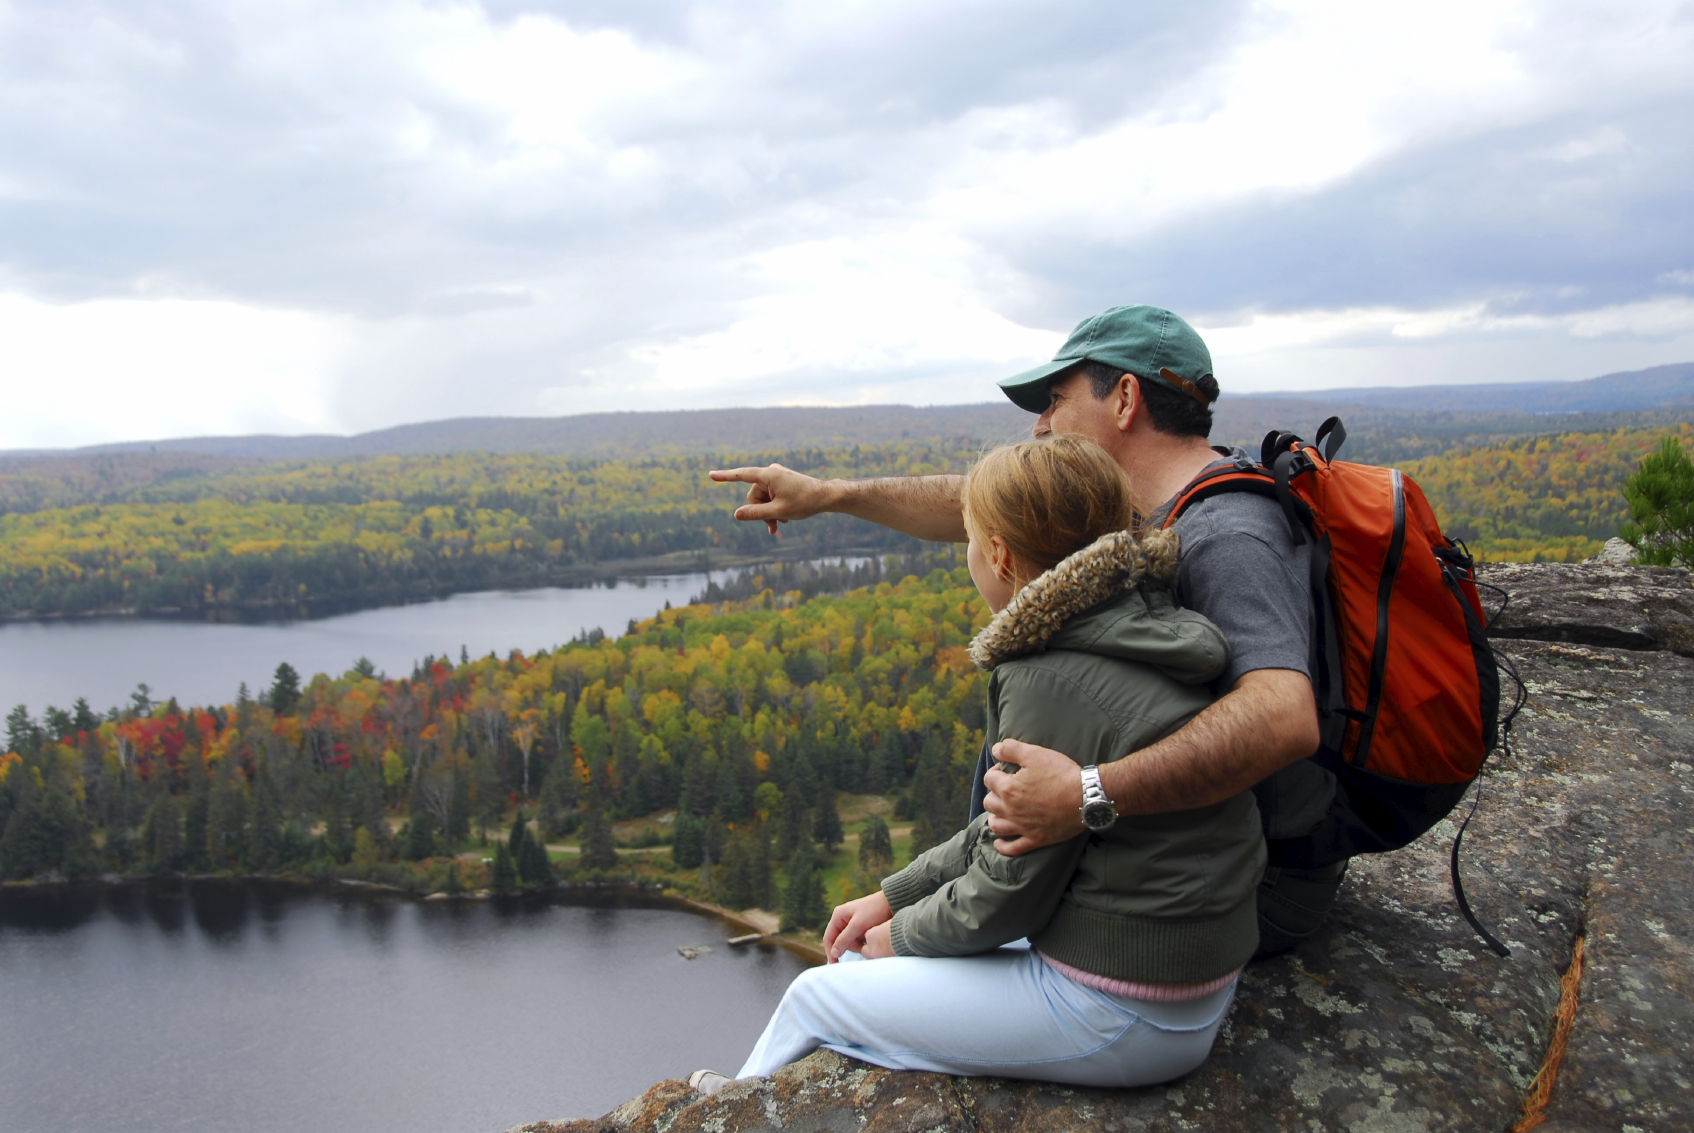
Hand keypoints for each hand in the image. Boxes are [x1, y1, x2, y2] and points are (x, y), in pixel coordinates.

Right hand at [708, 463, 832, 534]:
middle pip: (754, 495)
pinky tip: (784, 518)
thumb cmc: (805, 502)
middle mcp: (771, 473)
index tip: (710, 475)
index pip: (741, 475)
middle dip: (761, 511)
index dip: (725, 476)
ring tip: (783, 522)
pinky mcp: (782, 483)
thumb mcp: (778, 511)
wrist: (826, 497)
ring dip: (769, 512)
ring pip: (762, 499)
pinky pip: (771, 497)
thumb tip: (736, 515)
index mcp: (769, 475)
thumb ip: (756, 513)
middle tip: (774, 526)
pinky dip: (774, 507)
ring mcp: (777, 477)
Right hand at [822, 890, 891, 961]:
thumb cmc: (875, 911)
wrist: (892, 902)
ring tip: (868, 937)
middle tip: (862, 945)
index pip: (828, 938)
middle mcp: (842, 919)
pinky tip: (870, 936)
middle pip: (839, 941)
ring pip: (849, 941)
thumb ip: (844, 940)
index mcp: (838, 916)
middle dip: (850, 946)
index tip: (836, 964)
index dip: (830, 952)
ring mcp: (851, 923)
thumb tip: (833, 954)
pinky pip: (857, 939)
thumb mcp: (858, 926)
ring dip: (858, 944)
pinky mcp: (860, 926)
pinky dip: (862, 941)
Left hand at [982, 739, 1083, 856]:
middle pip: (989, 802)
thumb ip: (1011, 749)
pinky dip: (1003, 846)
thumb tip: (996, 749)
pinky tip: (1000, 842)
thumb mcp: (1035, 753)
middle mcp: (1011, 811)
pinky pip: (1013, 848)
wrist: (1086, 797)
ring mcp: (1023, 827)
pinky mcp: (1036, 839)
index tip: (1008, 769)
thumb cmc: (1061, 774)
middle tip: (1008, 787)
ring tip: (1002, 810)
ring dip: (995, 817)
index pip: (989, 779)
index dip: (997, 770)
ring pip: (996, 826)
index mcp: (1008, 789)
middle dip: (995, 792)